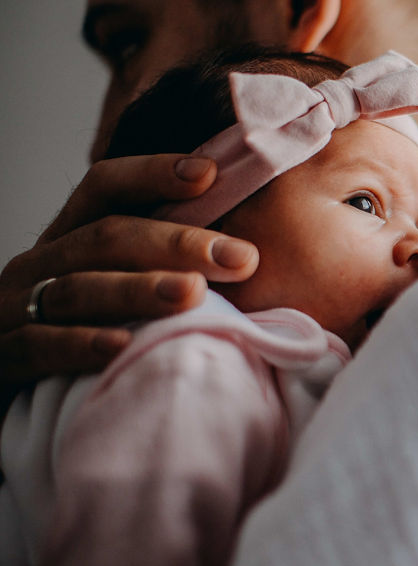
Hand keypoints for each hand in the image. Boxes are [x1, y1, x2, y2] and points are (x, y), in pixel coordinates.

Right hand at [0, 154, 258, 388]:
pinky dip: (81, 344)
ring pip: (77, 289)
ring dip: (138, 290)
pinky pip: (37, 345)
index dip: (153, 173)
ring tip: (192, 294)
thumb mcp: (117, 295)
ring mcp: (11, 309)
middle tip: (240, 258)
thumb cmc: (81, 338)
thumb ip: (164, 269)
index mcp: (68, 240)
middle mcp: (37, 266)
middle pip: (105, 237)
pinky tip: (123, 346)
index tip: (211, 173)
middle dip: (177, 243)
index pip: (104, 187)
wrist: (7, 392)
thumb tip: (246, 255)